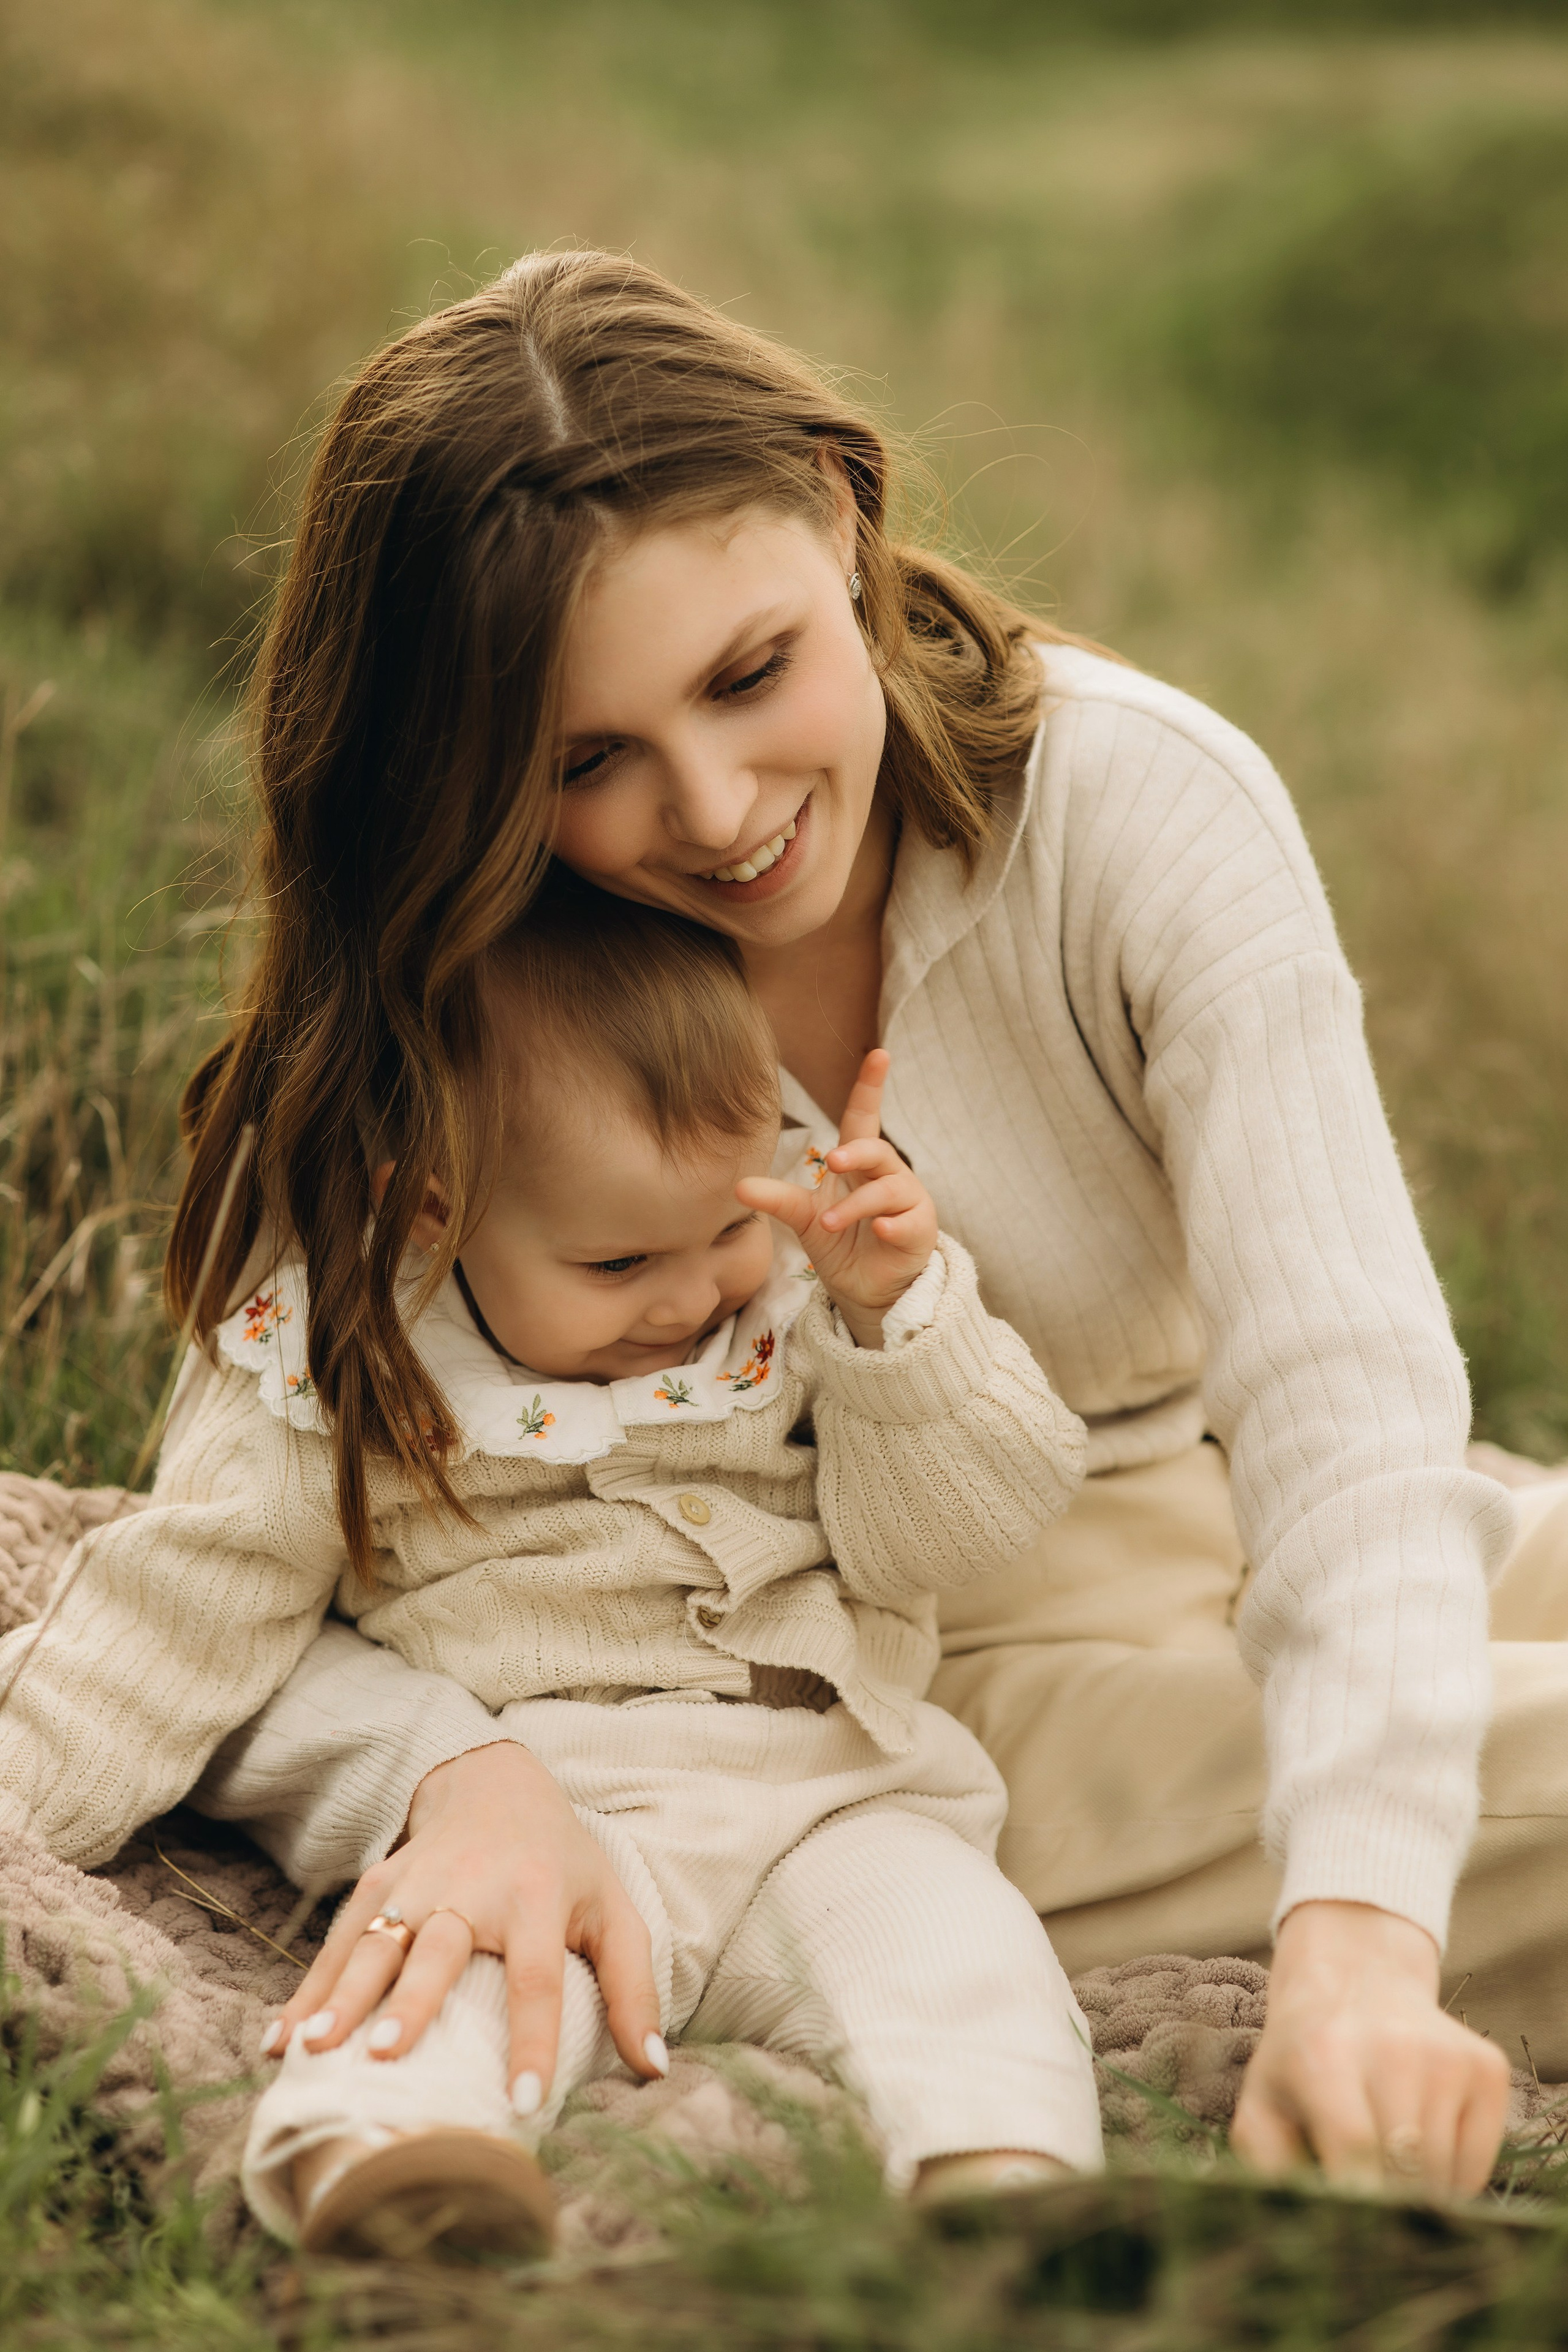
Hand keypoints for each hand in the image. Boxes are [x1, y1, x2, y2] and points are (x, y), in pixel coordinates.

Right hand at [261, 1742, 665, 2112]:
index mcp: (537, 1898)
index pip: (538, 1976)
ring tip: (313, 2050)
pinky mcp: (379, 1880)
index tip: (524, 2101)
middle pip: (438, 1948)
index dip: (533, 2037)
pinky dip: (307, 1989)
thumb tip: (653, 2068)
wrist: (498, 1781)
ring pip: (376, 1942)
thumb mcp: (612, 1911)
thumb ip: (634, 1987)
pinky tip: (279, 2041)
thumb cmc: (563, 1863)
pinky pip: (339, 1939)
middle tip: (385, 2055)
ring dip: (341, 1995)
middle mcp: (472, 1888)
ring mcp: (418, 1880)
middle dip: (411, 2002)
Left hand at [736, 1048, 937, 1349]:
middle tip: (831, 1162)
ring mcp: (908, 1202)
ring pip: (889, 1189)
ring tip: (830, 1222)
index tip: (878, 1054)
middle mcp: (887, 1175)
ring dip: (858, 1205)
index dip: (870, 1087)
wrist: (867, 1287)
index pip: (864, 1118)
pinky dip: (893, 1225)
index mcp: (860, 1164)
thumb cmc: (842, 1241)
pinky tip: (879, 1229)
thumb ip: (778, 1199)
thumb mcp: (805, 1217)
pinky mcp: (919, 1231)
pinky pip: (909, 1222)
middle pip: (877, 1151)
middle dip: (855, 1154)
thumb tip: (738, 1186)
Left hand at [1231, 1901, 1509, 2197]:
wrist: (1359, 1981)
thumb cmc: (1304, 2058)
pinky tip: (1420, 2147)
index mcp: (1325, 2054)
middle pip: (1405, 2169)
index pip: (1356, 2144)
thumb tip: (1298, 2216)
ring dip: (1416, 2196)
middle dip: (1383, 2206)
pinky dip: (1451, 2182)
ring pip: (1443, 2177)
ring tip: (1384, 2164)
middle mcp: (1393, 2047)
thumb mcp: (1263, 2099)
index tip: (1345, 2231)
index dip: (1355, 2200)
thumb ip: (1266, 2161)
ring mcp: (1448, 2056)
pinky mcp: (1488, 2068)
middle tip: (1363, 2201)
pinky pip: (1478, 2168)